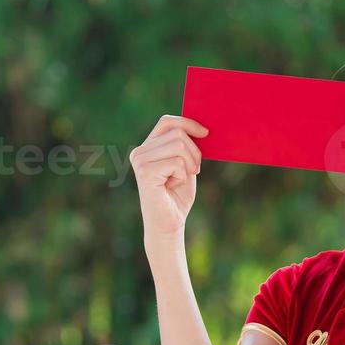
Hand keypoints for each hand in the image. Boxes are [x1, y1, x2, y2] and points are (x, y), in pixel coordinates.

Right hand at [129, 114, 206, 239]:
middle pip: (177, 133)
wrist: (169, 223)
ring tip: (182, 178)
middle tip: (193, 170)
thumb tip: (200, 127)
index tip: (205, 133)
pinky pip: (177, 162)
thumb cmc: (177, 196)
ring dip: (190, 164)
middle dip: (194, 152)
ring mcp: (140, 161)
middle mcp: (139, 152)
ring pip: (179, 146)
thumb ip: (186, 145)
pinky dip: (183, 175)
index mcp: (147, 147)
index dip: (188, 123)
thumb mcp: (186, 164)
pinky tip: (173, 185)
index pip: (167, 122)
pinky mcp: (145, 172)